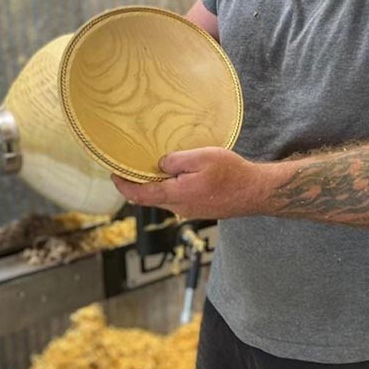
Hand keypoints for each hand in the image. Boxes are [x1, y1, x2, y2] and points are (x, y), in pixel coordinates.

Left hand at [111, 147, 267, 218]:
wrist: (255, 192)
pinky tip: (179, 176)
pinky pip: (179, 199)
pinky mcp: (200, 209)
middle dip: (138, 185)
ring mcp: (191, 211)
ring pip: (165, 199)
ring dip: (156, 186)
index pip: (140, 195)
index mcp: (177, 195)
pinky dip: (171, 189)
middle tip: (130, 168)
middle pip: (151, 198)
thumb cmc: (231, 173)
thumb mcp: (202, 157)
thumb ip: (176, 161)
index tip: (114, 174)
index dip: (123, 186)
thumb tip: (160, 165)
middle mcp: (180, 208)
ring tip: (155, 168)